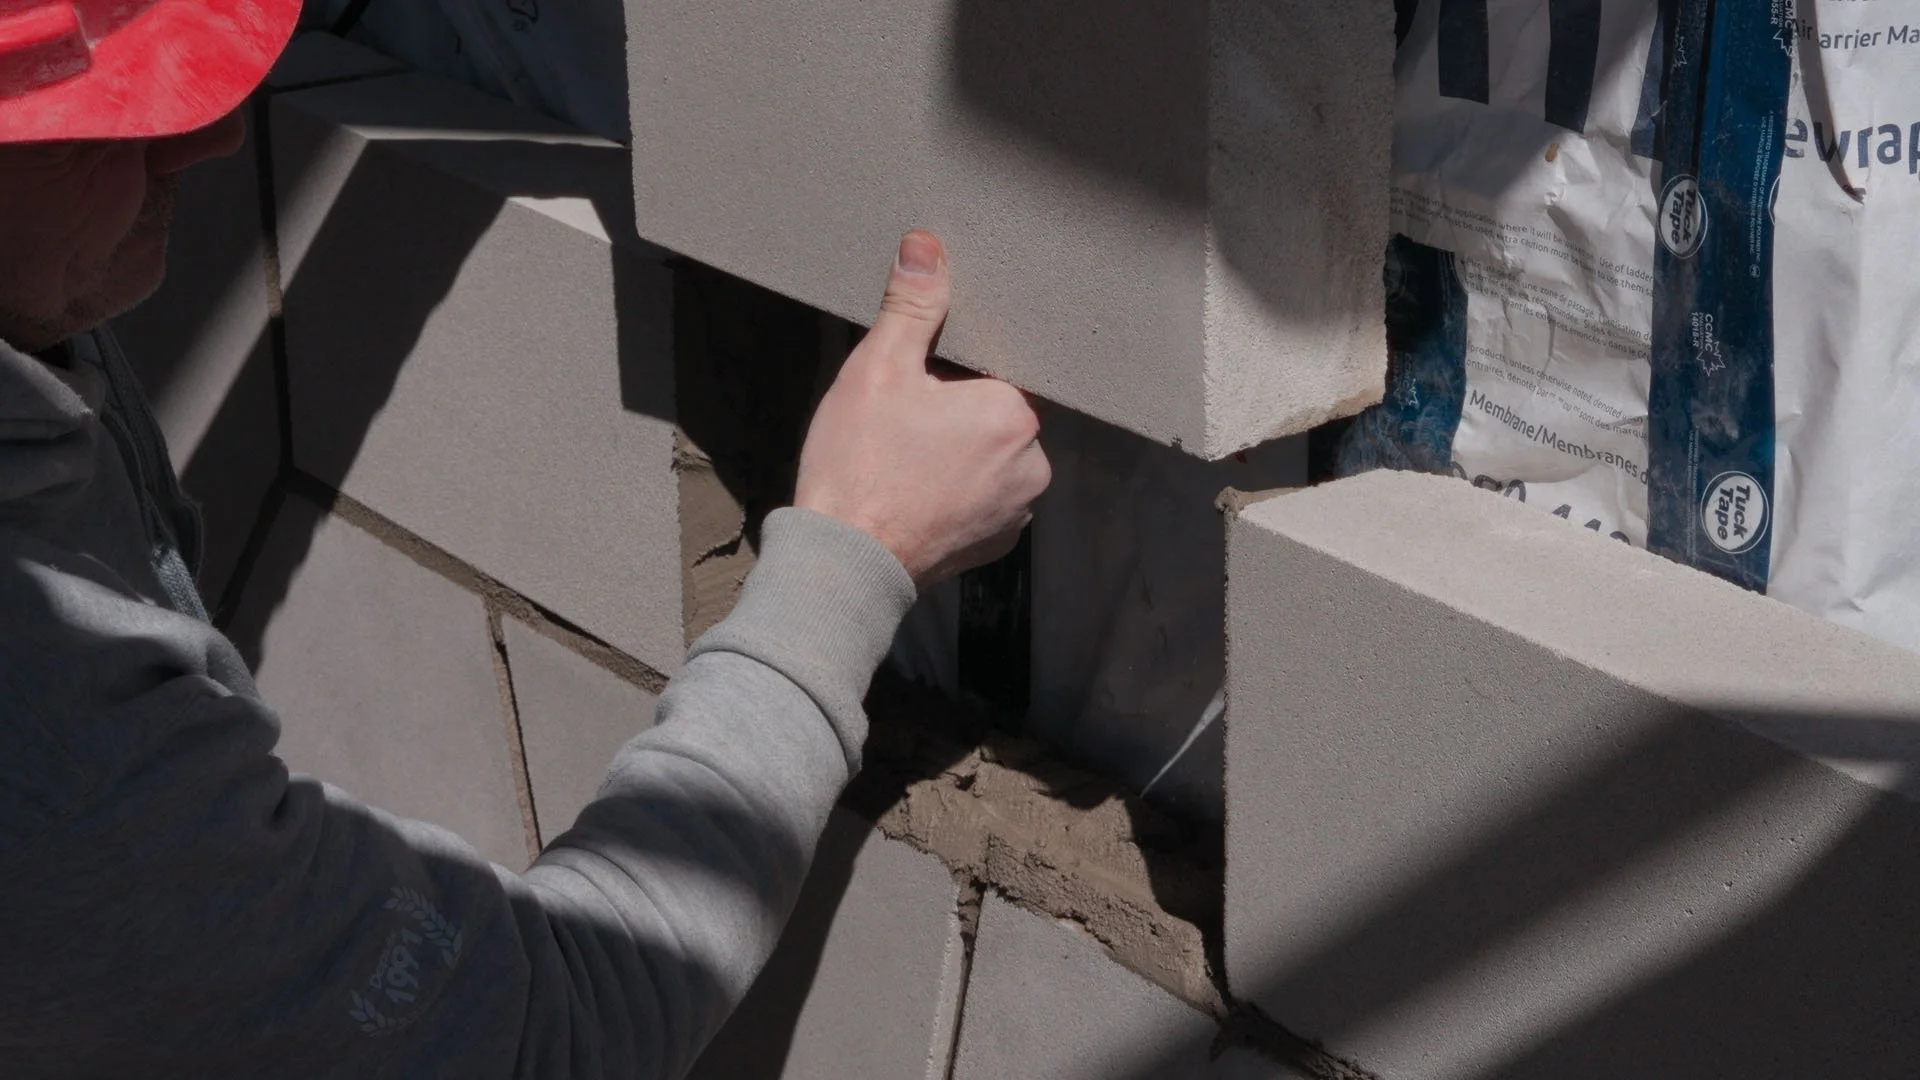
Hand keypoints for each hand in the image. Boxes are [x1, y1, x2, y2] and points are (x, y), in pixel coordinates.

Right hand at [795, 231, 1050, 588]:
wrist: (844, 563)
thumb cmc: (858, 467)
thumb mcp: (878, 370)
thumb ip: (911, 306)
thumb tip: (926, 246)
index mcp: (1013, 413)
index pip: (987, 372)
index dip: (944, 378)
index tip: (909, 398)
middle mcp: (1033, 464)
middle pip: (991, 416)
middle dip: (951, 416)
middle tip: (898, 434)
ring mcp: (1018, 510)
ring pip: (988, 459)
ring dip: (955, 457)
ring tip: (902, 468)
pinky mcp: (998, 543)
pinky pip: (983, 500)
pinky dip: (955, 496)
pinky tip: (913, 497)